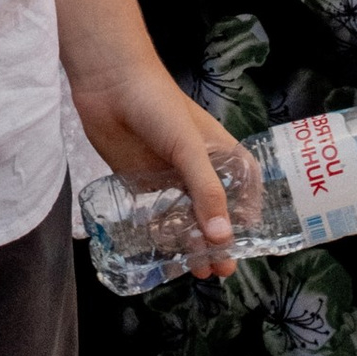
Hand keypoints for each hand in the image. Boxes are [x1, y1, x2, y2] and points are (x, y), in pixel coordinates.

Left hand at [73, 56, 249, 280]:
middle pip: (217, 212)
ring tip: (198, 270)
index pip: (244, 190)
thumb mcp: (188, 146)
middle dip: (220, 241)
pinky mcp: (144, 184)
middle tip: (219, 270)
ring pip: (189, 218)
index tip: (246, 246)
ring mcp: (171, 177)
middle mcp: (199, 169)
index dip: (248, 218)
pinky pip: (160, 217)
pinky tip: (168, 255)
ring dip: (195, 244)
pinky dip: (167, 236)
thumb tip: (222, 238)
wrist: (109, 85)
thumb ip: (205, 191)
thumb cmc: (158, 104)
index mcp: (220, 153)